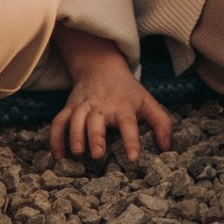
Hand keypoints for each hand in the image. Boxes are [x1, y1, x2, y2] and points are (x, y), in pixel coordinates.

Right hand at [47, 29, 172, 166]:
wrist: (101, 66)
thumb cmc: (127, 91)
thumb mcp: (148, 102)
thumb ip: (162, 124)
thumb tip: (167, 148)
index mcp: (123, 106)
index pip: (128, 122)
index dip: (131, 140)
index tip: (132, 157)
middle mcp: (101, 105)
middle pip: (96, 119)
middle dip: (95, 136)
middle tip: (97, 154)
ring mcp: (83, 106)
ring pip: (74, 119)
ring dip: (74, 136)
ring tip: (77, 153)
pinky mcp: (69, 108)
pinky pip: (58, 122)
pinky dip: (56, 138)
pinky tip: (59, 155)